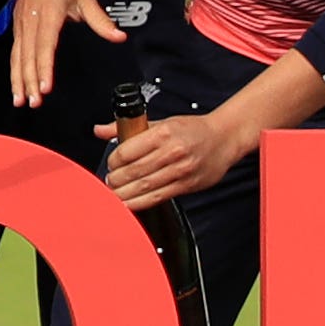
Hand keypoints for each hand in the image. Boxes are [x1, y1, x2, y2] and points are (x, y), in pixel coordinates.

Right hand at [7, 0, 110, 107]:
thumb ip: (100, 20)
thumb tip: (119, 36)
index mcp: (49, 13)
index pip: (45, 44)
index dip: (44, 66)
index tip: (45, 85)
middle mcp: (31, 21)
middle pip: (28, 56)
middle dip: (29, 80)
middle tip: (34, 102)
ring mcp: (21, 26)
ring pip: (18, 57)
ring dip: (18, 80)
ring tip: (21, 101)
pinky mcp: (17, 29)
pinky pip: (14, 54)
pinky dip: (14, 73)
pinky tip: (17, 88)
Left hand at [100, 96, 253, 211]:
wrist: (224, 139)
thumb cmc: (192, 130)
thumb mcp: (160, 122)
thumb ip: (128, 128)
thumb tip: (100, 130)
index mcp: (163, 133)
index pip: (128, 151)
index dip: (113, 161)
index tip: (110, 164)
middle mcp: (172, 152)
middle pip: (134, 171)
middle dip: (116, 180)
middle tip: (109, 181)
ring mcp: (180, 170)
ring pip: (145, 186)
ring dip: (124, 193)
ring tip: (113, 194)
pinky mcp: (187, 185)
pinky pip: (158, 197)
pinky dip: (140, 202)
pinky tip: (128, 203)